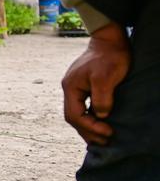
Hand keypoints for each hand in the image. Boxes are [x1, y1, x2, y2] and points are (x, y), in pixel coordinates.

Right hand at [61, 23, 130, 145]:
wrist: (109, 40)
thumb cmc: (109, 57)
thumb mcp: (106, 78)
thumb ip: (101, 98)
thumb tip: (101, 115)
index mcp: (70, 87)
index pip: (74, 115)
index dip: (90, 127)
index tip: (108, 132)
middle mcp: (69, 88)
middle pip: (73, 117)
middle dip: (88, 131)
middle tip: (106, 141)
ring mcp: (75, 87)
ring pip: (77, 113)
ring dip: (89, 127)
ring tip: (103, 137)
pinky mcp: (84, 86)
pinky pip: (83, 107)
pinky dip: (90, 118)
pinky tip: (100, 123)